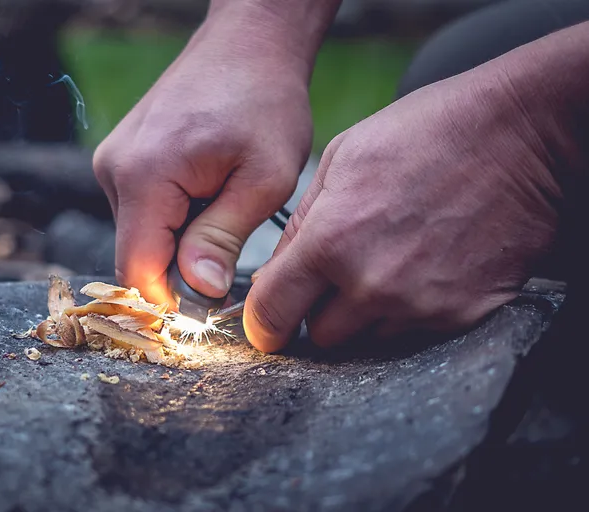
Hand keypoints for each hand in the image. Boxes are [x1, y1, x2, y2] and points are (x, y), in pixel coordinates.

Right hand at [92, 3, 320, 304]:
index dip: (172, 302)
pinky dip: (172, 219)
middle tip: (232, 251)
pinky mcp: (121, 159)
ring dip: (178, 242)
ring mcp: (112, 161)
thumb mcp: (263, 179)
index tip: (212, 307)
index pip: (137, 270)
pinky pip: (140, 212)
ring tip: (223, 208)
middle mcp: (113, 169)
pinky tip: (207, 193)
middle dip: (180, 270)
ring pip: (139, 236)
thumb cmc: (264, 102)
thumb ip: (222, 238)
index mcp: (144, 175)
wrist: (247, 44)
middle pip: (136, 256)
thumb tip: (196, 291)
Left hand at [245, 60, 563, 351]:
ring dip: (366, 312)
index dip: (263, 323)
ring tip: (390, 259)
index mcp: (331, 241)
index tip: (268, 323)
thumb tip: (274, 273)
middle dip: (320, 310)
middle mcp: (371, 284)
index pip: (272, 314)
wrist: (522, 135)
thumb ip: (301, 223)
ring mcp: (420, 305)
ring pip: (367, 338)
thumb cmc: (427, 133)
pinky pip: (413, 333)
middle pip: (321, 335)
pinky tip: (423, 266)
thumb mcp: (340, 159)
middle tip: (340, 273)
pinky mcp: (462, 315)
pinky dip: (409, 310)